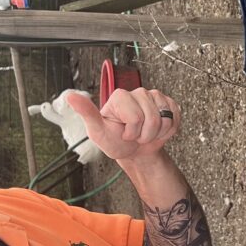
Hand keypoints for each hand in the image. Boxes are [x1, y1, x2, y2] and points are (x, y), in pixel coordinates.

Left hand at [63, 87, 180, 162]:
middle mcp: (138, 93)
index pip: (135, 116)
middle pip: (152, 118)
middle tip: (135, 135)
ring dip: (156, 134)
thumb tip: (70, 96)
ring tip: (145, 133)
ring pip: (165, 119)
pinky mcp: (169, 104)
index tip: (123, 132)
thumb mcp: (97, 131)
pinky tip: (157, 131)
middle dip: (145, 134)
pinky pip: (175, 118)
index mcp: (120, 96)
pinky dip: (168, 131)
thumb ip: (87, 113)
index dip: (132, 131)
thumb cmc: (115, 141)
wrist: (135, 152)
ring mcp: (155, 97)